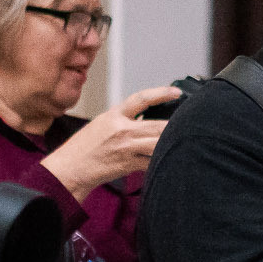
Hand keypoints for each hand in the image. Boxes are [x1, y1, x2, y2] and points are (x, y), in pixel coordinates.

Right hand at [42, 90, 177, 199]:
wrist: (70, 169)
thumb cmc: (83, 148)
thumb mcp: (101, 125)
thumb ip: (122, 120)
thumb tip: (146, 119)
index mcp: (113, 115)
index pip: (141, 98)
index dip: (161, 93)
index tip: (176, 92)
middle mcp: (121, 129)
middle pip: (157, 124)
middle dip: (176, 124)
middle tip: (192, 122)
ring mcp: (126, 148)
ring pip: (158, 143)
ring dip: (173, 142)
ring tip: (187, 140)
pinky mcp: (128, 164)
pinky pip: (151, 162)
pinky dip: (162, 160)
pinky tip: (171, 159)